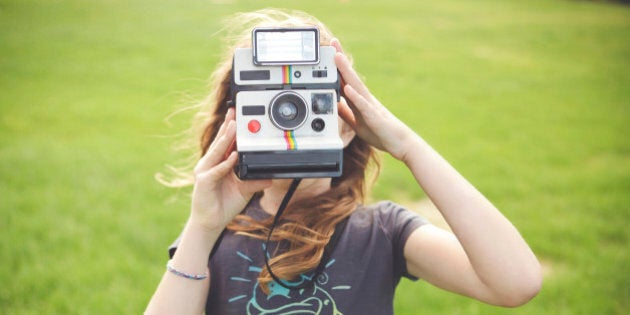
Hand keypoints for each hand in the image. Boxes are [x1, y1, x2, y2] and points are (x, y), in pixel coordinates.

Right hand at [190, 108, 270, 230]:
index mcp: (219, 163)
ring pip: (217, 152)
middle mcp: (210, 164)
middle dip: (227, 127)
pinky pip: (216, 171)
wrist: (211, 222)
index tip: (237, 115)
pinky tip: (232, 156)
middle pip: (220, 142)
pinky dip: (225, 164)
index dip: (230, 129)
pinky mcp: (203, 182)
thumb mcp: (244, 190)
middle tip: (234, 112)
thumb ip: (254, 182)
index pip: (225, 142)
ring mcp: (205, 171)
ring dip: (226, 139)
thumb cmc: (223, 204)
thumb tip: (270, 177)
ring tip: (233, 126)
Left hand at [331, 39, 415, 160]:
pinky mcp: (374, 117)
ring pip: (356, 85)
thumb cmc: (380, 132)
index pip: (346, 79)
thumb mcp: (356, 123)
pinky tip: (347, 88)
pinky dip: (355, 96)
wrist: (399, 143)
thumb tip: (335, 103)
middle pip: (350, 76)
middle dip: (341, 60)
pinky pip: (363, 106)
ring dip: (346, 71)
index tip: (330, 50)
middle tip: (333, 43)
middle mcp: (365, 99)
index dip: (338, 66)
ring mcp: (370, 106)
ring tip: (338, 57)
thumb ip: (346, 112)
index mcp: (360, 100)